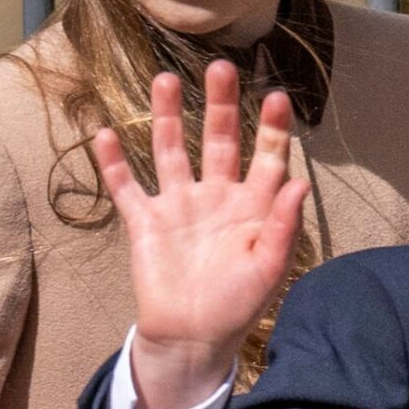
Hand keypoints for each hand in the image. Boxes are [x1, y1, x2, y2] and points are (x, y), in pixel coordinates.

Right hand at [90, 59, 306, 408]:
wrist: (190, 340)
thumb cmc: (236, 306)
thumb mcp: (268, 269)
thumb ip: (284, 226)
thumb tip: (302, 182)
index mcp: (252, 207)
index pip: (266, 158)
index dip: (272, 128)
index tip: (276, 96)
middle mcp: (215, 197)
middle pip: (218, 140)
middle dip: (220, 105)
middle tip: (220, 67)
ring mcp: (178, 206)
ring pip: (171, 151)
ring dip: (167, 117)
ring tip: (165, 79)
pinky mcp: (145, 223)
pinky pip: (127, 187)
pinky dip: (114, 163)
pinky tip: (105, 134)